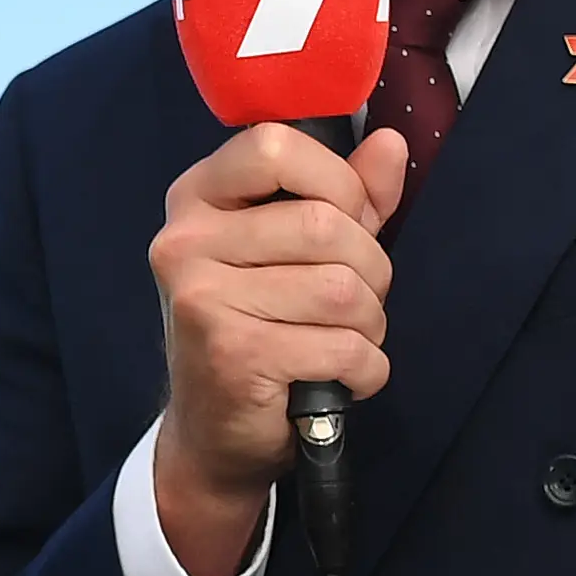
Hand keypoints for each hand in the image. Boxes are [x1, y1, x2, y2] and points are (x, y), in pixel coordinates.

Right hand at [146, 122, 411, 575]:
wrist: (213, 433)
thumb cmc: (261, 329)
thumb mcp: (298, 251)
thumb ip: (345, 195)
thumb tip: (390, 143)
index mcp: (196, 199)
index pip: (273, 146)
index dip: (335, 181)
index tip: (344, 221)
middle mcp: (184, 241)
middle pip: (325, 225)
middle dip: (369, 271)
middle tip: (354, 305)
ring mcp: (201, 297)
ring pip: (342, 289)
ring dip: (369, 325)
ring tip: (345, 343)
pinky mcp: (231, 353)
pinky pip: (342, 347)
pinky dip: (364, 370)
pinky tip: (339, 380)